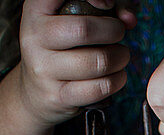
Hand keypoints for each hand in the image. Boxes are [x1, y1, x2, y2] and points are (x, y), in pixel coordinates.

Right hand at [0, 0, 135, 134]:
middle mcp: (35, 37)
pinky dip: (116, 82)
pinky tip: (117, 77)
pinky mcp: (58, 96)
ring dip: (119, 59)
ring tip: (121, 57)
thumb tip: (128, 19)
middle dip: (113, 30)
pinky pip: (98, 88)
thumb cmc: (60, 51)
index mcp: (36, 11)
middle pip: (84, 29)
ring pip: (96, 62)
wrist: (34, 92)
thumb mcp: (70, 22)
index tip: (108, 6)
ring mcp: (44, 68)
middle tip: (119, 33)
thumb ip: (102, 12)